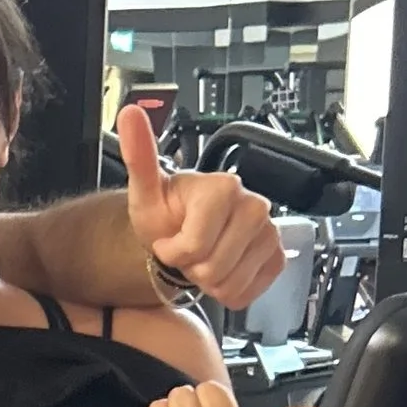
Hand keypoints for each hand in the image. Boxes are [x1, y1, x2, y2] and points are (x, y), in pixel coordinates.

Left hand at [119, 102, 283, 311]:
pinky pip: (249, 292)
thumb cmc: (166, 214)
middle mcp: (254, 205)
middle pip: (214, 268)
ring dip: (210, 281)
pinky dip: (230, 290)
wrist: (183, 231)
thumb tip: (129, 114)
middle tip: (188, 250)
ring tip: (204, 257)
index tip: (169, 240)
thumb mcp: (146, 190)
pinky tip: (222, 267)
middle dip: (193, 267)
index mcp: (223, 187)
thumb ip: (139, 155)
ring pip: (231, 283)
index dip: (174, 252)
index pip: (194, 248)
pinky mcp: (276, 255)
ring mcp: (269, 231)